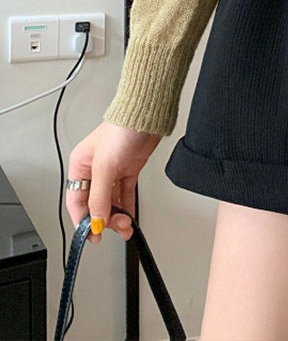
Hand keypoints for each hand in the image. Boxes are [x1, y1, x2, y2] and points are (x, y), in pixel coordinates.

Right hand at [67, 122, 161, 242]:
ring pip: (111, 200)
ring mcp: (113, 170)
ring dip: (118, 215)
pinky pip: (125, 193)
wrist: (146, 117)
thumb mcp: (105, 167)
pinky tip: (130, 217)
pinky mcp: (129, 169)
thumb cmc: (121, 131)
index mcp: (80, 166)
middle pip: (95, 203)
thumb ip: (99, 196)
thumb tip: (97, 220)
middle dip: (105, 217)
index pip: (76, 201)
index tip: (92, 234)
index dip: (83, 220)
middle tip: (115, 227)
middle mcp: (94, 170)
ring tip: (126, 226)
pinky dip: (128, 206)